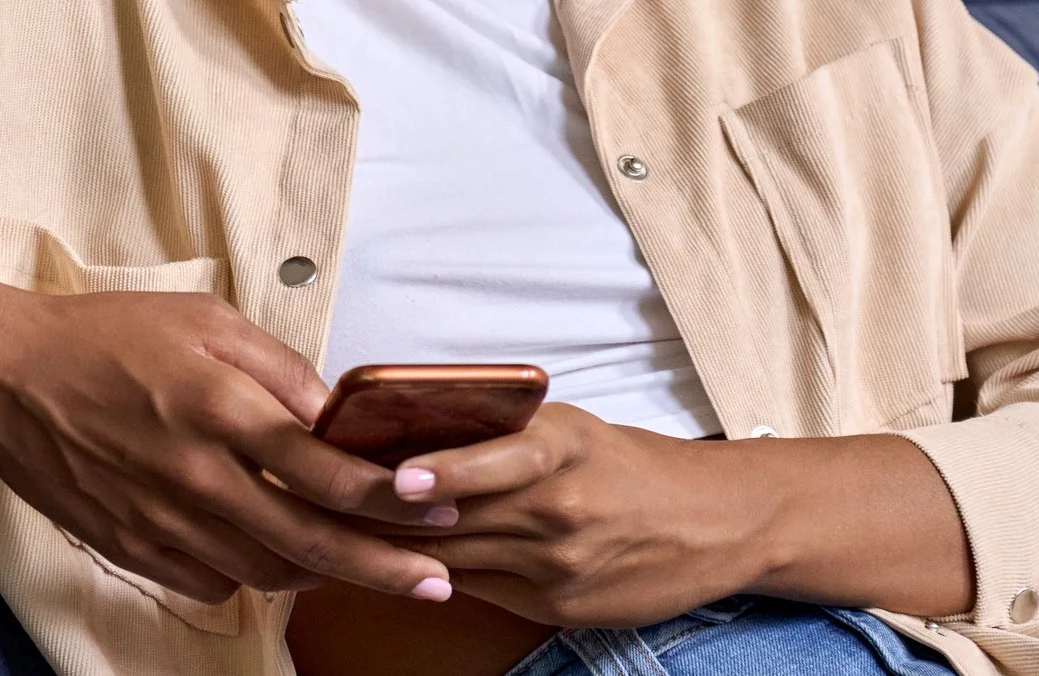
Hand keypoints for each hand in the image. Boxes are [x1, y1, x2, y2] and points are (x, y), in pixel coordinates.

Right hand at [0, 208, 456, 610]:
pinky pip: (212, 580)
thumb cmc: (105, 337)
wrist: (4, 378)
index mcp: (220, 407)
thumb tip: (333, 415)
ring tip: (369, 566)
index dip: (389, 494)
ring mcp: (162, 522)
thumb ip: (277, 367)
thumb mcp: (205, 319)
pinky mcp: (134, 548)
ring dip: (322, 573)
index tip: (437, 503)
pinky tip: (280, 559)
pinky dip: (254, 574)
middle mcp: (196, 475)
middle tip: (436, 581)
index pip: (325, 468)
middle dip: (382, 566)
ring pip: (265, 570)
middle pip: (308, 540)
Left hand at [375, 403, 772, 626]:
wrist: (713, 523)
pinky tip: (406, 565)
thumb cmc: (628, 465)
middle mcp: (560, 504)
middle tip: (325, 501)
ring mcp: (560, 563)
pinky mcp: (559, 608)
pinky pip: (482, 590)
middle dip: (386, 514)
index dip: (433, 472)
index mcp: (562, 444)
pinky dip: (441, 576)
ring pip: (457, 556)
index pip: (487, 460)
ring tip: (344, 533)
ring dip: (401, 548)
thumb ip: (500, 439)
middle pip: (455, 515)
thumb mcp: (571, 431)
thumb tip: (409, 442)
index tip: (391, 477)